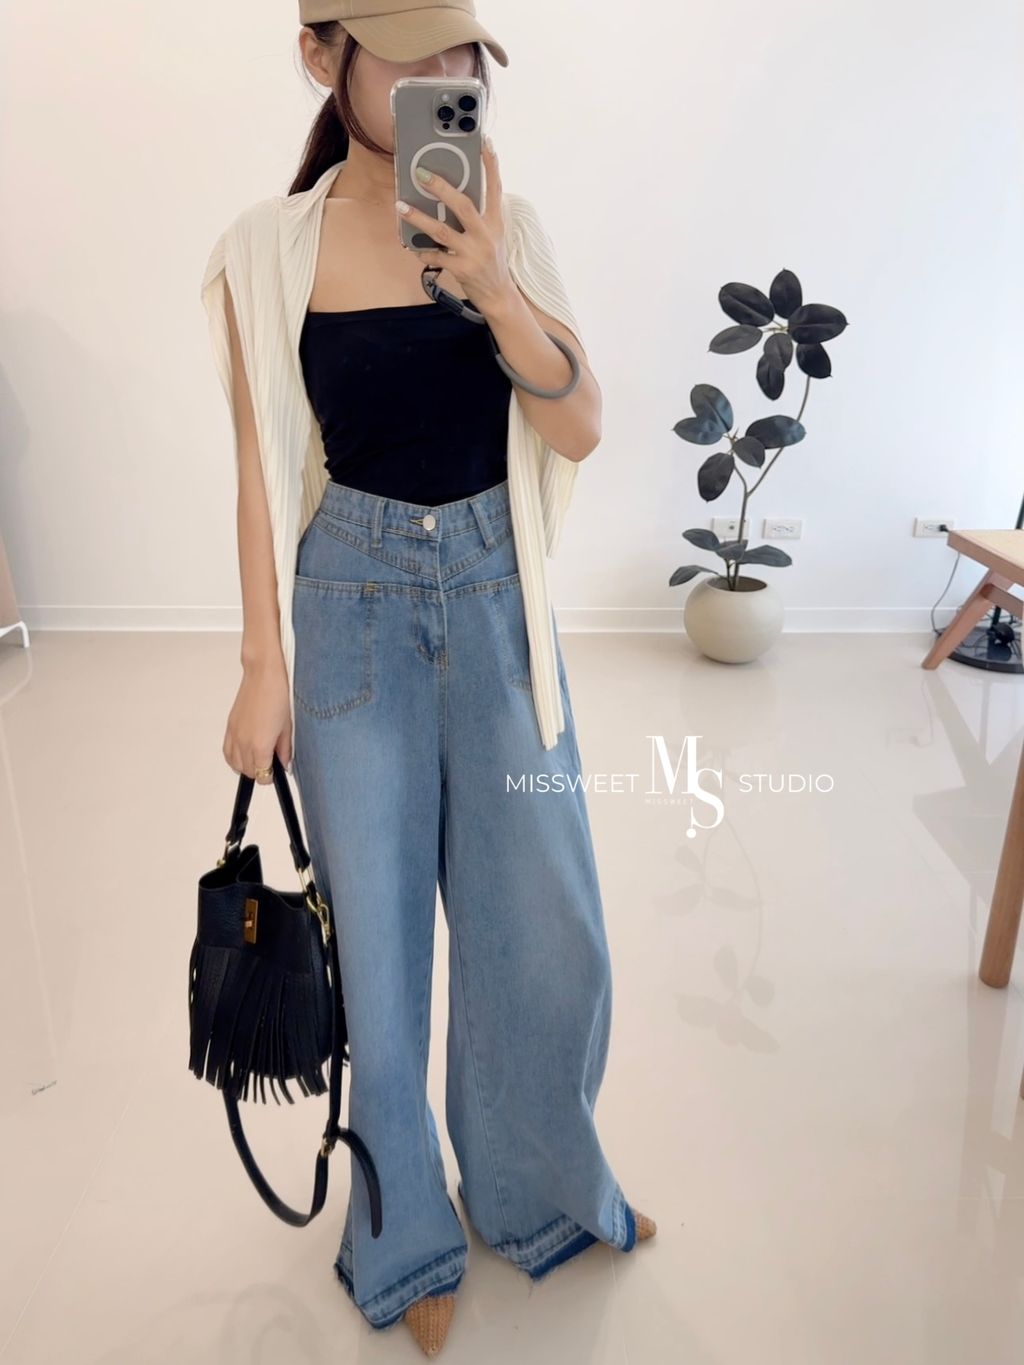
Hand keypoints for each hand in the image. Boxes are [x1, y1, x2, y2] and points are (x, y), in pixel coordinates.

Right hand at [223, 657, 293, 781]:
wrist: (263, 675)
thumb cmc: (278, 696)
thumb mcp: (287, 727)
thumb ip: (284, 750)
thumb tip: (284, 763)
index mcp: (260, 745)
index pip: (262, 775)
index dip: (270, 776)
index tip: (276, 772)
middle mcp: (244, 742)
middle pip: (248, 772)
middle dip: (260, 772)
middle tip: (271, 763)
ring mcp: (234, 734)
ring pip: (235, 764)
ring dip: (246, 766)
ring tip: (258, 757)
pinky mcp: (230, 726)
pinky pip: (227, 751)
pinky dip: (234, 757)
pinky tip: (245, 751)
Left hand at [396, 137, 514, 314]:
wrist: (499, 295)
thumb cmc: (491, 261)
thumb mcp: (493, 235)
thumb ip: (479, 215)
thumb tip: (451, 195)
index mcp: (496, 222)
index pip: (496, 187)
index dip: (490, 164)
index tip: (484, 142)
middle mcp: (486, 234)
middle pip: (463, 205)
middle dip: (441, 188)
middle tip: (421, 174)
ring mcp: (474, 253)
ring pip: (442, 231)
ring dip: (419, 218)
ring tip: (401, 207)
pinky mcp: (463, 270)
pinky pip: (436, 257)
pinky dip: (422, 251)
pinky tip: (412, 246)